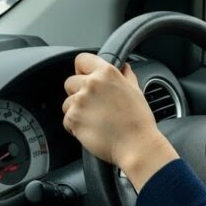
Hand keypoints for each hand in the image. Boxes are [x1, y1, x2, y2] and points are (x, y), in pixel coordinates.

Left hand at [63, 53, 177, 191]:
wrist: (136, 145)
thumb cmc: (138, 121)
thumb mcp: (136, 90)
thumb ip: (126, 75)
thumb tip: (123, 67)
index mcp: (107, 73)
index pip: (81, 59)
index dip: (82, 70)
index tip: (86, 78)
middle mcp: (91, 83)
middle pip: (70, 81)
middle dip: (77, 92)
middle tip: (93, 105)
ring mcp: (80, 101)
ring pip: (67, 102)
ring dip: (76, 110)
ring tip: (94, 120)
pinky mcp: (73, 118)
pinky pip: (66, 119)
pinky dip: (75, 126)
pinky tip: (91, 129)